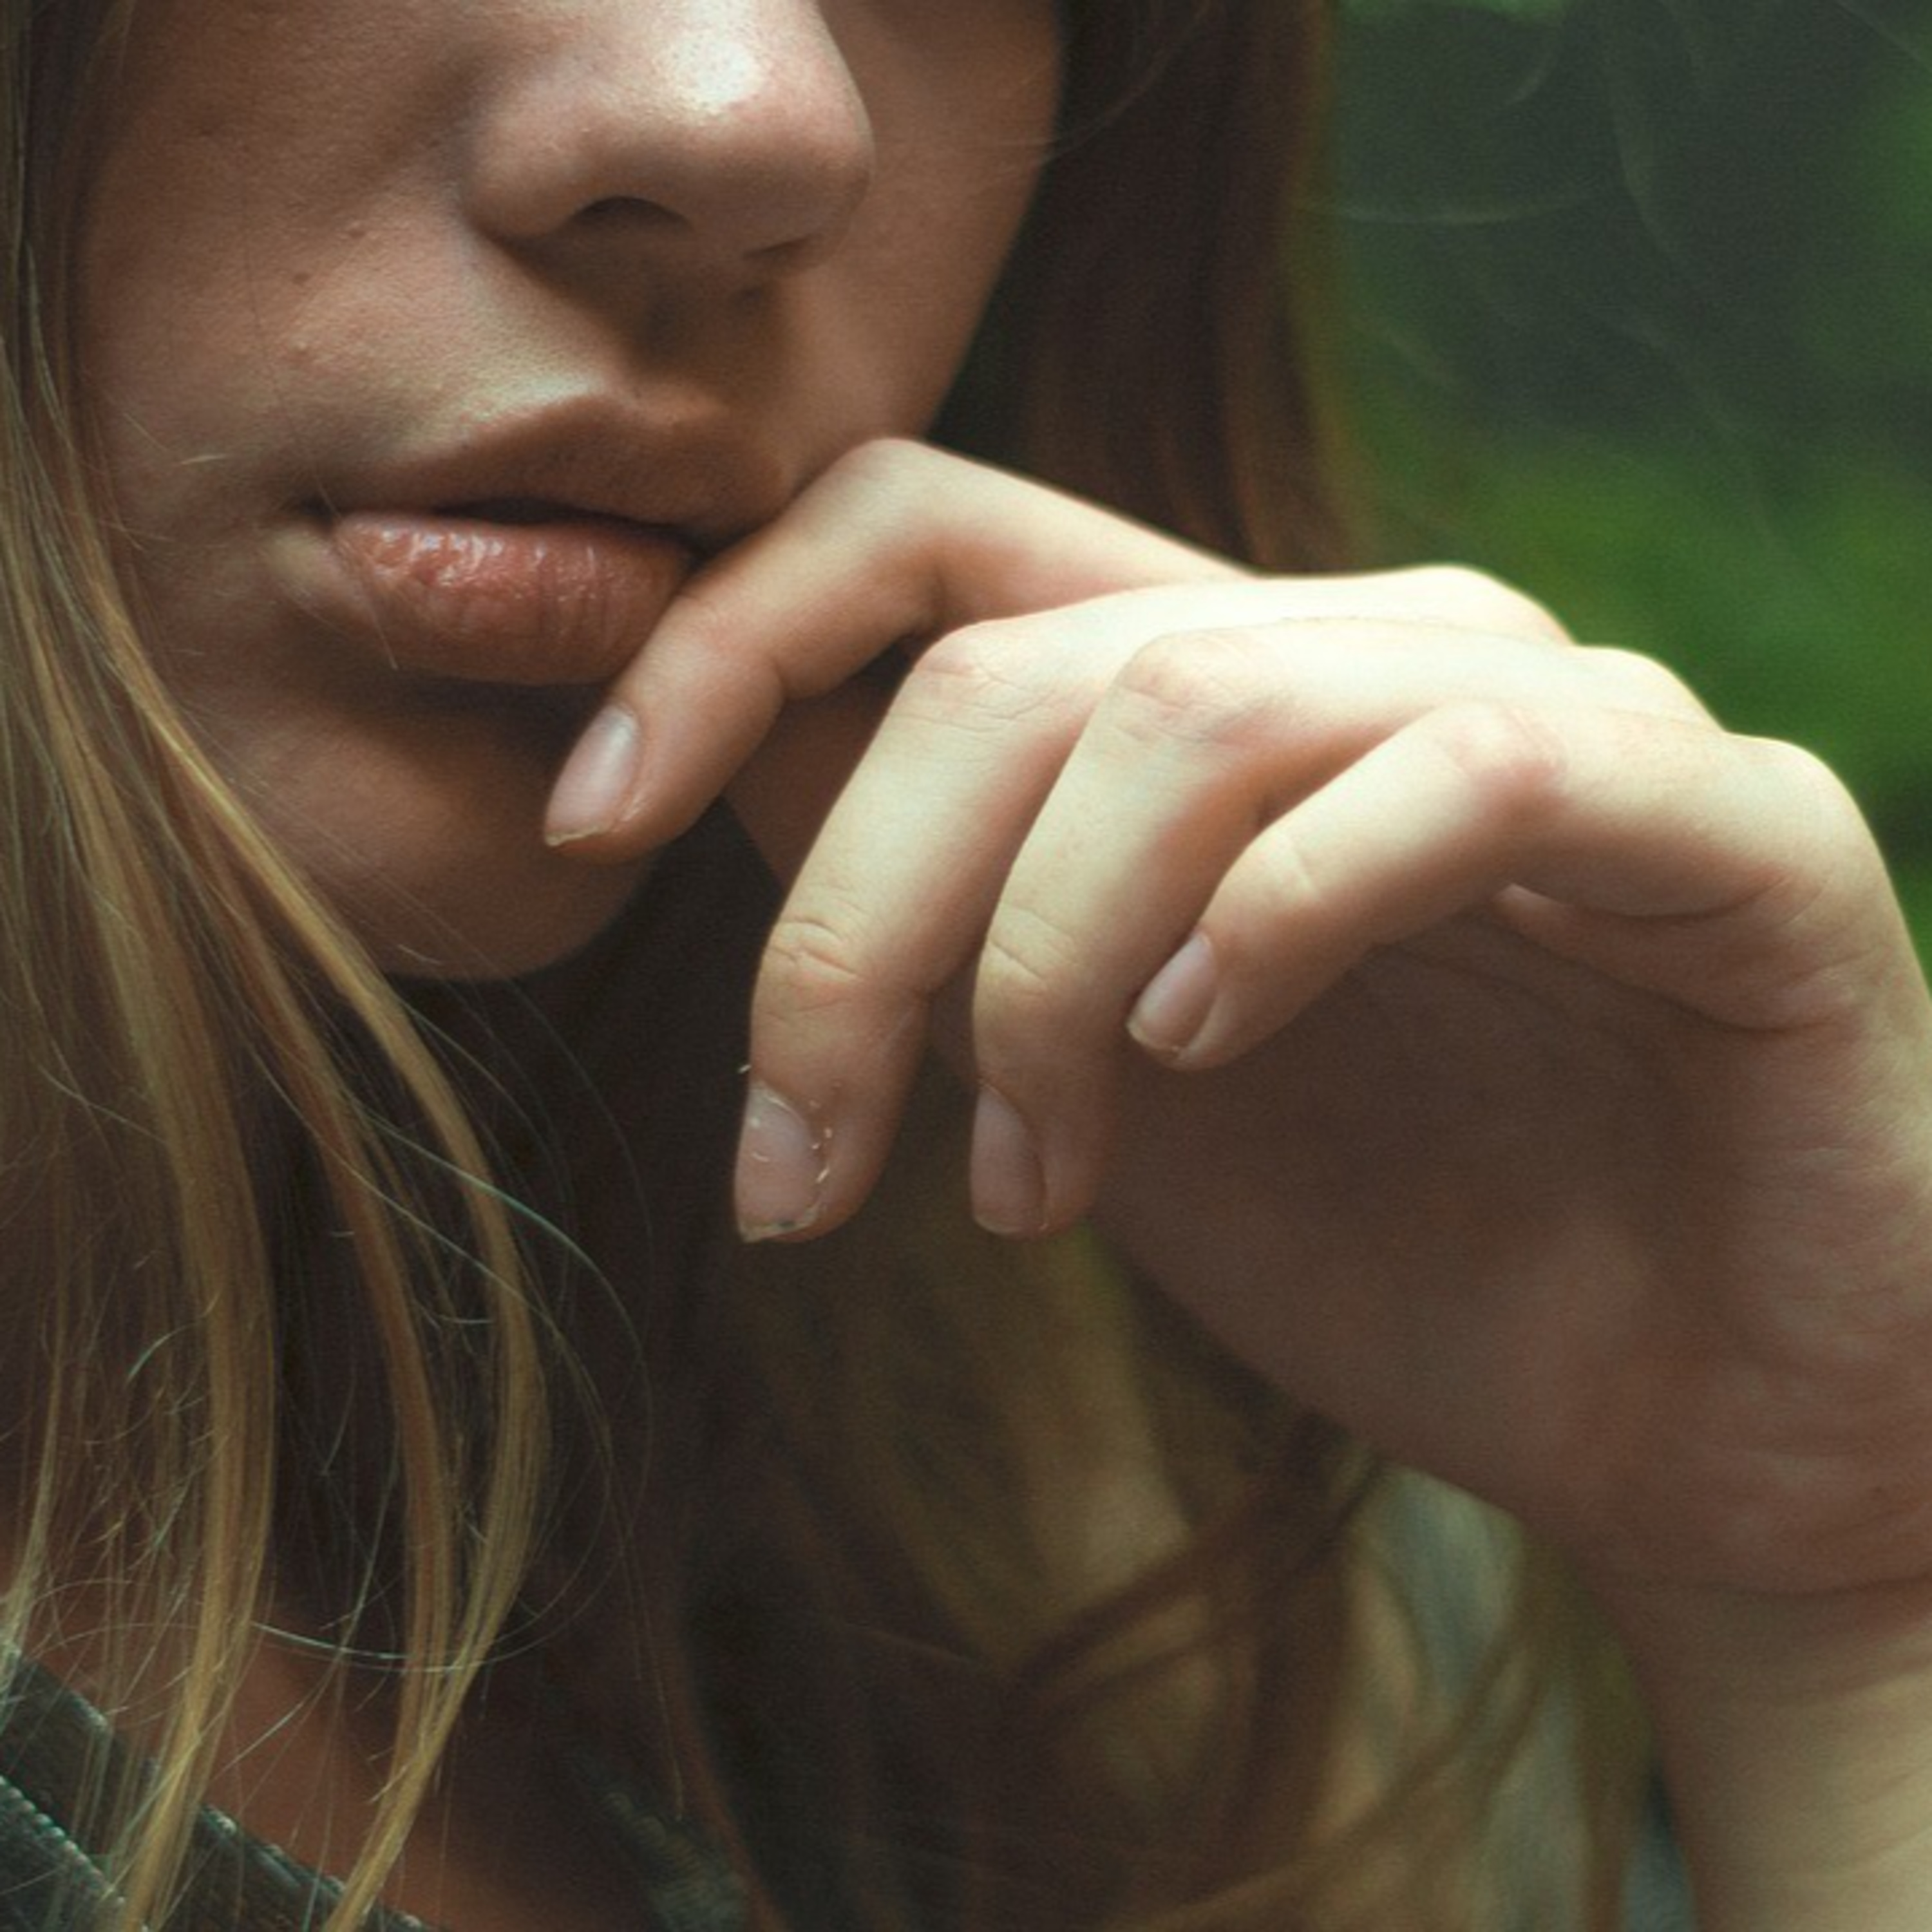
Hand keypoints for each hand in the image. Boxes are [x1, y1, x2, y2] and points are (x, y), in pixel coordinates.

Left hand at [548, 442, 1931, 1624]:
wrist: (1684, 1423)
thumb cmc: (1395, 1246)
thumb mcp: (1091, 1077)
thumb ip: (936, 903)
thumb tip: (698, 767)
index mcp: (1220, 697)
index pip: (924, 535)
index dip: (721, 637)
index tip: (579, 819)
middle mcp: (1375, 657)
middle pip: (1005, 665)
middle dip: (850, 924)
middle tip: (807, 1165)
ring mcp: (1565, 719)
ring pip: (1196, 707)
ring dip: (1039, 967)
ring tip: (1029, 1188)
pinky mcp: (1735, 826)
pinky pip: (1472, 775)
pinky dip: (1286, 910)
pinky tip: (1204, 1054)